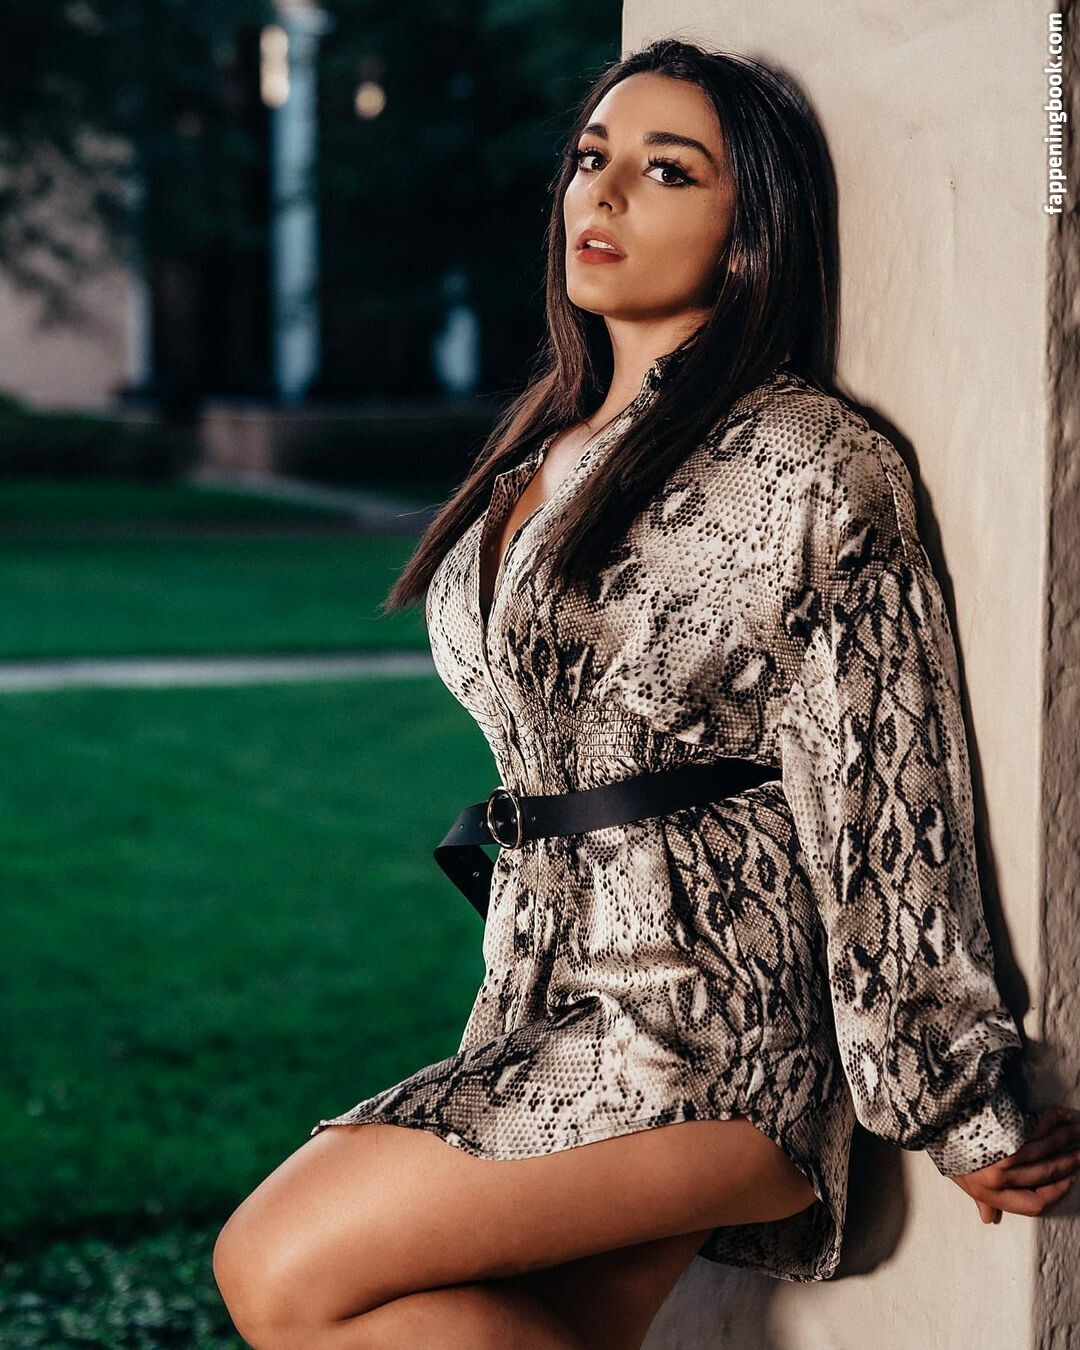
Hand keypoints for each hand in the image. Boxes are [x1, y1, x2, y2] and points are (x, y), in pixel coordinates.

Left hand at [950, 1105, 1079, 1223]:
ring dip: (1064, 1138)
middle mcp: (999, 1177)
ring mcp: (1002, 1153)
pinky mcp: (1002, 1129)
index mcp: (990, 1192)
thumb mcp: (960, 1178)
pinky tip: (1061, 1115)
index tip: (1070, 1181)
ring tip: (1077, 1131)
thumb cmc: (947, 1148)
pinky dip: (1051, 1119)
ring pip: (1044, 1148)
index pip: (1033, 1204)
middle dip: (1067, 1162)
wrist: (931, 1114)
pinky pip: (1035, 1126)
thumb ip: (981, 1199)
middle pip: (1045, 1173)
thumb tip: (989, 1219)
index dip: (1056, 1193)